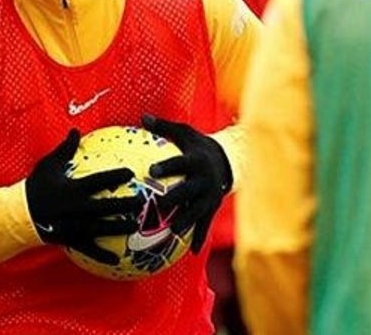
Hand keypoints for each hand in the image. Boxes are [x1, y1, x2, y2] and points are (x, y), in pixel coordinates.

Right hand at [25, 129, 142, 264]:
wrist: (19, 214)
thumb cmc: (35, 187)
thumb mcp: (48, 166)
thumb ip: (64, 149)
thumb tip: (76, 131)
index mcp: (71, 189)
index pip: (97, 181)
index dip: (114, 177)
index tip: (131, 173)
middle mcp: (75, 208)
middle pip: (104, 206)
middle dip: (124, 204)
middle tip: (142, 201)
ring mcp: (73, 225)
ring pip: (100, 228)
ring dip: (118, 228)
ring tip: (135, 226)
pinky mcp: (70, 240)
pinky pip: (88, 249)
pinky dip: (102, 256)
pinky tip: (117, 262)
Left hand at [142, 114, 232, 253]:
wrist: (228, 160)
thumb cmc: (198, 145)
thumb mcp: (184, 132)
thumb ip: (164, 127)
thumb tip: (142, 117)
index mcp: (197, 161)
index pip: (181, 163)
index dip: (168, 166)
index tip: (152, 169)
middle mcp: (205, 179)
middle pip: (189, 190)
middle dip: (175, 197)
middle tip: (158, 204)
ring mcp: (211, 195)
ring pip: (198, 210)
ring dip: (186, 222)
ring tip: (172, 232)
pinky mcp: (213, 207)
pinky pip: (206, 224)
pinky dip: (200, 238)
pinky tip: (192, 253)